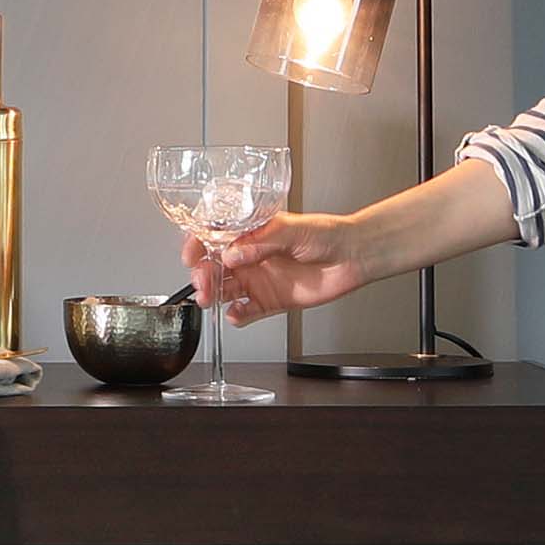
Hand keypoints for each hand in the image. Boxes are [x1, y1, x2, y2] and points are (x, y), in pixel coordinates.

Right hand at [181, 212, 367, 326]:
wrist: (352, 256)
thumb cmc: (327, 234)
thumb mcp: (292, 228)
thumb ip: (262, 241)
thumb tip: (234, 252)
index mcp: (252, 233)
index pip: (215, 236)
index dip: (198, 243)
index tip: (192, 253)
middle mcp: (251, 257)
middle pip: (214, 267)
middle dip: (203, 274)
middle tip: (202, 282)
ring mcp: (258, 280)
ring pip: (224, 290)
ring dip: (213, 295)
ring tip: (210, 299)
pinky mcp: (269, 302)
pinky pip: (245, 312)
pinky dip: (236, 316)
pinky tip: (235, 314)